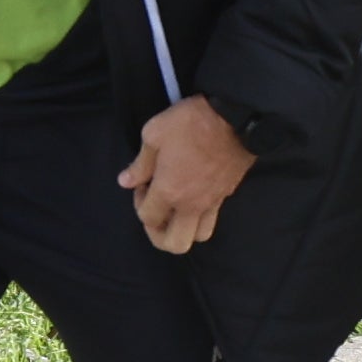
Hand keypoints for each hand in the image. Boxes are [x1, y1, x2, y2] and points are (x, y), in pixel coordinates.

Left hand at [118, 96, 257, 252]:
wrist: (236, 117)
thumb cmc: (191, 123)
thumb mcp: (154, 134)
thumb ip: (139, 164)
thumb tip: (126, 181)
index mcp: (169, 192)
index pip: (147, 219)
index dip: (139, 204)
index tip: (143, 184)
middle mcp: (191, 205)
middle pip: (175, 244)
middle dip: (160, 235)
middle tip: (157, 209)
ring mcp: (212, 203)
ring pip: (199, 237)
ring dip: (184, 228)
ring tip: (177, 206)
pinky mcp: (227, 195)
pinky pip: (212, 218)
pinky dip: (200, 215)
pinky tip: (194, 194)